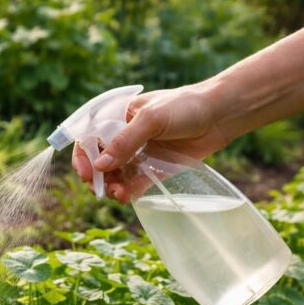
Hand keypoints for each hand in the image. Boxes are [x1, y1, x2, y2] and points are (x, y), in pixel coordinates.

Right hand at [72, 83, 231, 202]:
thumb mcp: (151, 119)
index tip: (88, 173)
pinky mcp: (153, 168)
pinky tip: (126, 197)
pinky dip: (128, 192)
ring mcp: (139, 153)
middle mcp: (125, 136)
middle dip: (98, 177)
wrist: (220, 115)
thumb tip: (100, 166)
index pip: (89, 138)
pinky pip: (134, 184)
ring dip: (112, 187)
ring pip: (115, 175)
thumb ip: (125, 142)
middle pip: (99, 161)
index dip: (83, 156)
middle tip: (101, 189)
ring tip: (118, 194)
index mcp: (118, 116)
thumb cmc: (185, 107)